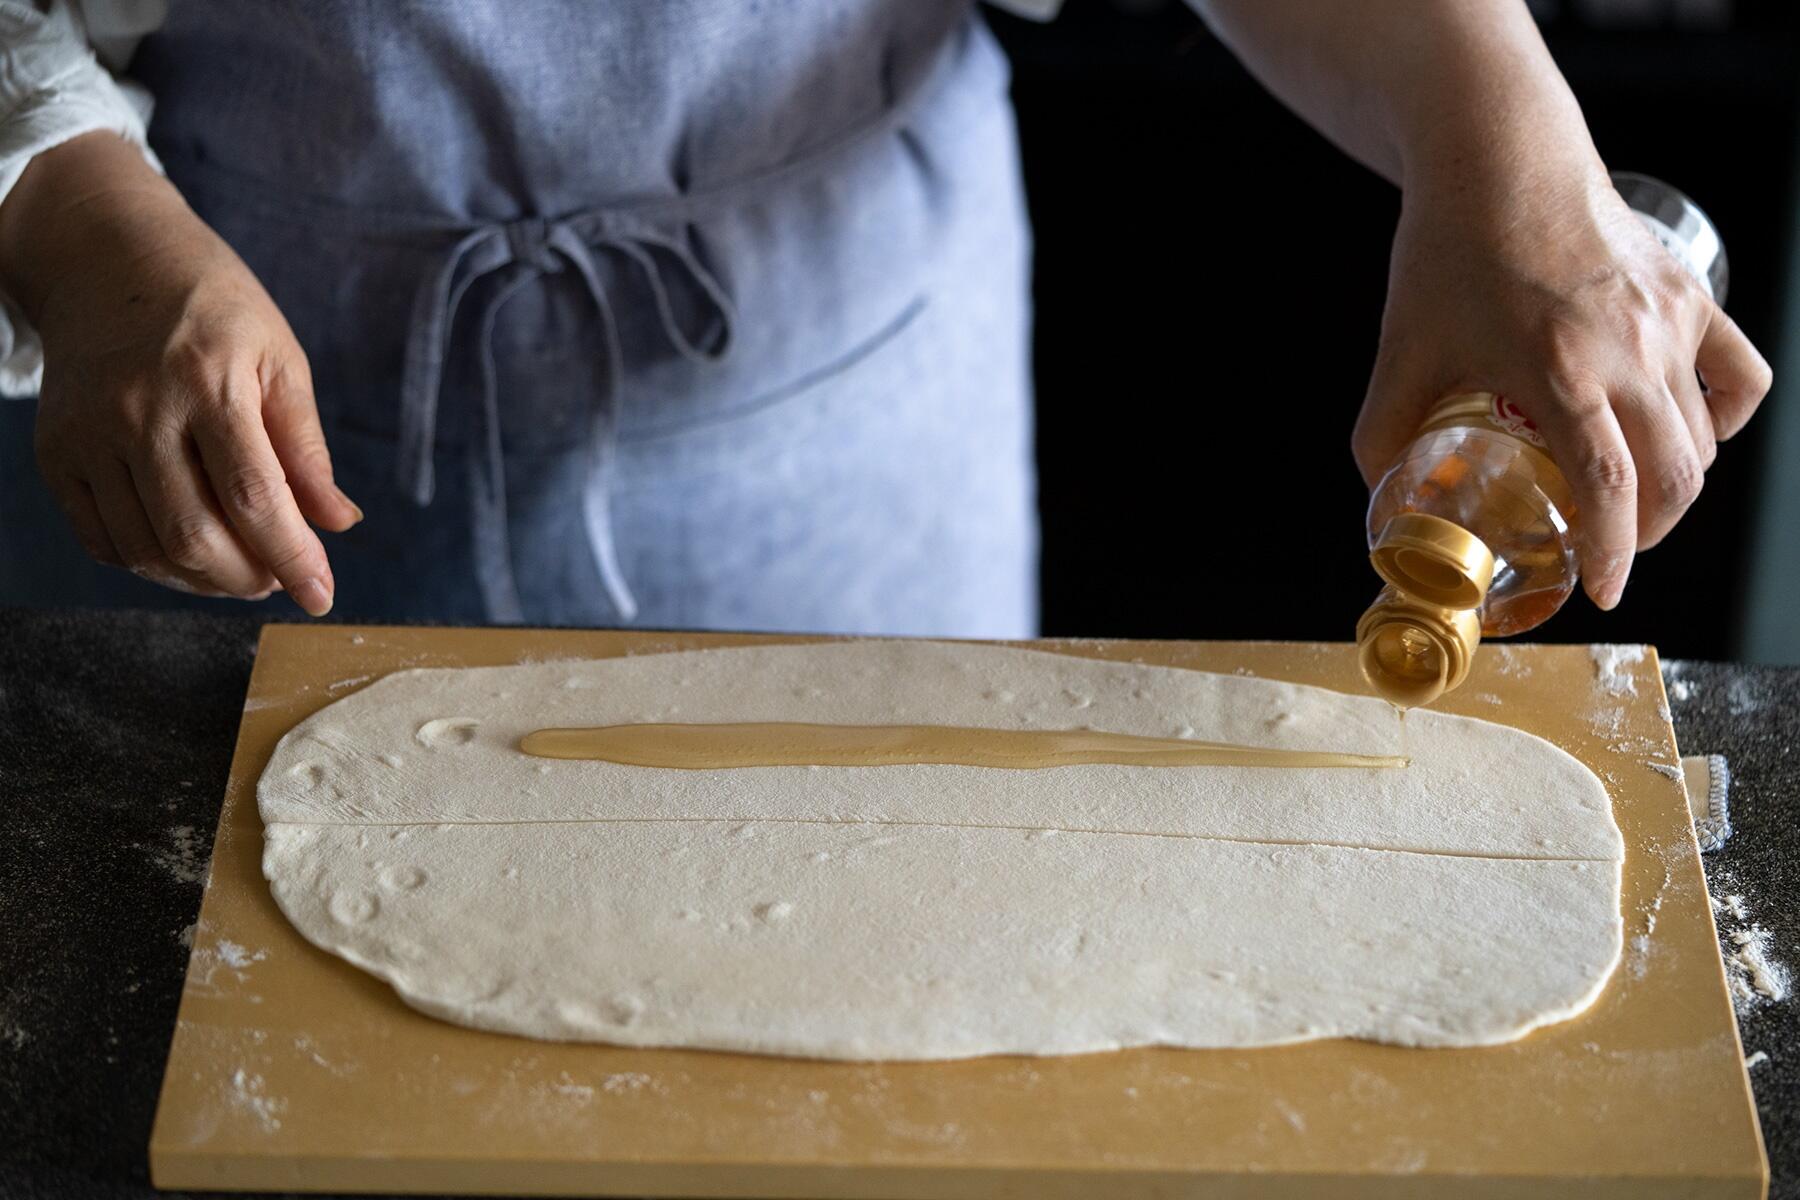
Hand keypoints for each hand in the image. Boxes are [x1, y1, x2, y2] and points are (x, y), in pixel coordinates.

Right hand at [1, 133, 358, 612]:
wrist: (110, 264)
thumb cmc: (215, 312)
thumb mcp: (279, 361)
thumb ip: (306, 449)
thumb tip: (339, 523)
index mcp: (208, 382)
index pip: (254, 497)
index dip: (293, 558)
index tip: (322, 596)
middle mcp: (138, 411)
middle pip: (193, 535)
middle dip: (249, 577)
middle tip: (280, 578)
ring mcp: (87, 435)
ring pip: (146, 549)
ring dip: (202, 580)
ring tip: (241, 569)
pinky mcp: (55, 454)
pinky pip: (102, 540)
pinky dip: (151, 565)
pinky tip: (187, 553)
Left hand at [1353, 166, 1771, 610]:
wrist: (1500, 158)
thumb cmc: (1448, 251)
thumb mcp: (1401, 352)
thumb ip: (1384, 432)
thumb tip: (1380, 497)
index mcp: (1562, 371)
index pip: (1613, 487)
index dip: (1615, 555)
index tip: (1606, 592)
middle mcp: (1632, 350)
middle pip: (1674, 476)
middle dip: (1647, 533)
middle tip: (1608, 550)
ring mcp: (1671, 322)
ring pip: (1705, 436)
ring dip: (1678, 484)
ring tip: (1634, 502)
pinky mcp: (1692, 296)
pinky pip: (1739, 376)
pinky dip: (1723, 419)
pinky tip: (1689, 434)